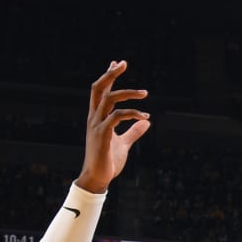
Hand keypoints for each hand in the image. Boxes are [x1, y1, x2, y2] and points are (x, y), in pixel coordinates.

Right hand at [75, 61, 150, 194]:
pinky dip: (132, 114)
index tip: (116, 63)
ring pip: (108, 99)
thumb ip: (134, 132)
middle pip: (98, 88)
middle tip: (123, 63)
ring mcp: (97, 125)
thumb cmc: (108, 162)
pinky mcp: (102, 134)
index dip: (108, 76)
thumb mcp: (123, 144)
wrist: (98, 178)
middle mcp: (94, 118)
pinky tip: (145, 117)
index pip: (100, 92)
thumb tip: (147, 123)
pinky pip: (117, 116)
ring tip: (145, 93)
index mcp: (97, 117)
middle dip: (110, 74)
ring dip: (128, 93)